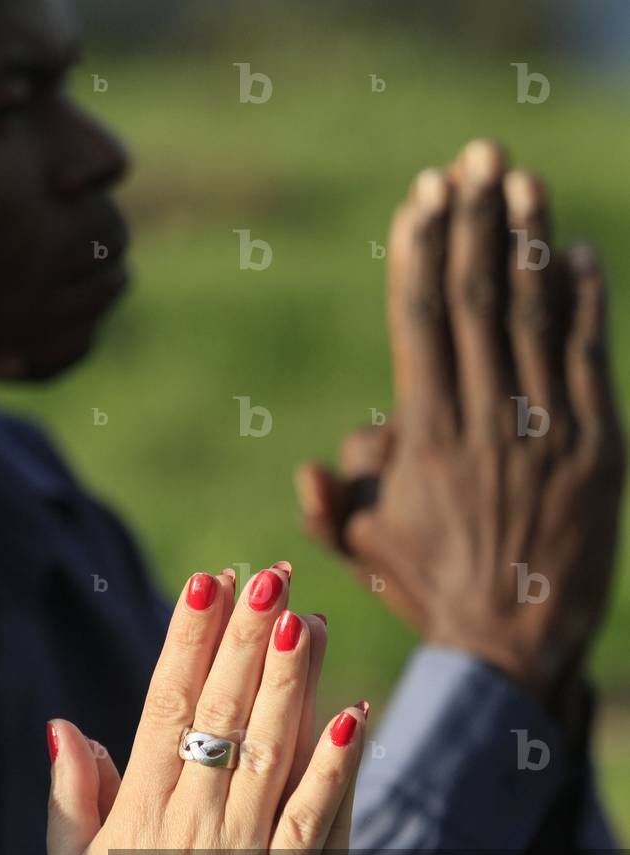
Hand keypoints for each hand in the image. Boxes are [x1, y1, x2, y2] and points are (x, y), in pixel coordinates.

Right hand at [47, 565, 366, 854]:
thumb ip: (73, 797)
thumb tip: (65, 724)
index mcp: (137, 812)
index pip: (164, 706)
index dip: (188, 641)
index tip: (209, 583)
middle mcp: (187, 824)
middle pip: (221, 713)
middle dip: (246, 639)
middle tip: (269, 575)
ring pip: (270, 751)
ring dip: (290, 682)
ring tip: (306, 617)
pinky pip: (313, 822)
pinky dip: (334, 768)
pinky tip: (353, 715)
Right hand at [296, 139, 624, 704]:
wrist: (516, 647)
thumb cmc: (432, 592)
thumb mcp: (364, 551)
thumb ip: (328, 503)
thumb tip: (308, 463)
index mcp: (424, 438)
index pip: (419, 322)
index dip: (420, 252)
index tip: (421, 196)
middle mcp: (483, 422)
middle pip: (477, 300)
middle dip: (473, 221)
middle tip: (474, 157)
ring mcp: (544, 432)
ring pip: (534, 317)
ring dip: (528, 242)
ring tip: (522, 179)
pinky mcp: (595, 449)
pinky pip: (588, 361)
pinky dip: (586, 304)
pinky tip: (582, 254)